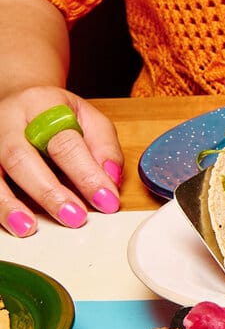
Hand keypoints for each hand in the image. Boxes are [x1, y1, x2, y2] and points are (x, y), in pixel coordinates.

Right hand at [0, 86, 122, 235]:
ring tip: (28, 228)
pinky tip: (11, 222)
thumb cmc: (57, 114)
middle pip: (21, 158)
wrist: (20, 100)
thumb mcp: (88, 118)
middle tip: (74, 217)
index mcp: (41, 105)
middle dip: (48, 192)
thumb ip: (103, 146)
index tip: (106, 199)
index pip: (64, 142)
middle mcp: (6, 121)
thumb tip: (110, 180)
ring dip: (9, 204)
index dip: (86, 174)